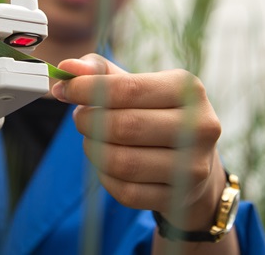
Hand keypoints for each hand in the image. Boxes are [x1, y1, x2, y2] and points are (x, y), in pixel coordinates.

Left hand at [51, 54, 227, 231]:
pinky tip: (107, 163)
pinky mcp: (180, 197)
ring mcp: (193, 165)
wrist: (192, 157)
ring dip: (94, 149)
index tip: (65, 90)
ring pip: (122, 163)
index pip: (127, 89)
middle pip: (123, 127)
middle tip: (80, 117)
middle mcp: (199, 126)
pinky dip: (105, 176)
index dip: (87, 89)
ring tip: (93, 138)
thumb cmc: (153, 110)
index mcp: (186, 89)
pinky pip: (126, 191)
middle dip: (89, 122)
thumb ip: (98, 70)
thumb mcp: (132, 82)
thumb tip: (67, 67)